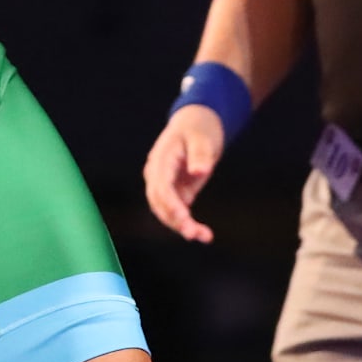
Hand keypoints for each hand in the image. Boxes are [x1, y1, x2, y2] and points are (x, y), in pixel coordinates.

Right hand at [143, 104, 226, 242]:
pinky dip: (187, 224)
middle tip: (194, 234)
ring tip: (204, 237)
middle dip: (175, 220)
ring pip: (166, 212)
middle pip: (159, 203)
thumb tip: (200, 172)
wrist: (196, 124)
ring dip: (181, 226)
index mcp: (161, 159)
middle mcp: (157, 174)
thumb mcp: (203, 137)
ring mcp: (165, 185)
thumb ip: (201, 154)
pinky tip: (204, 234)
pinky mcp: (175, 192)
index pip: (160, 186)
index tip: (184, 217)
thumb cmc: (199, 128)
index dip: (170, 203)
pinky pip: (177, 212)